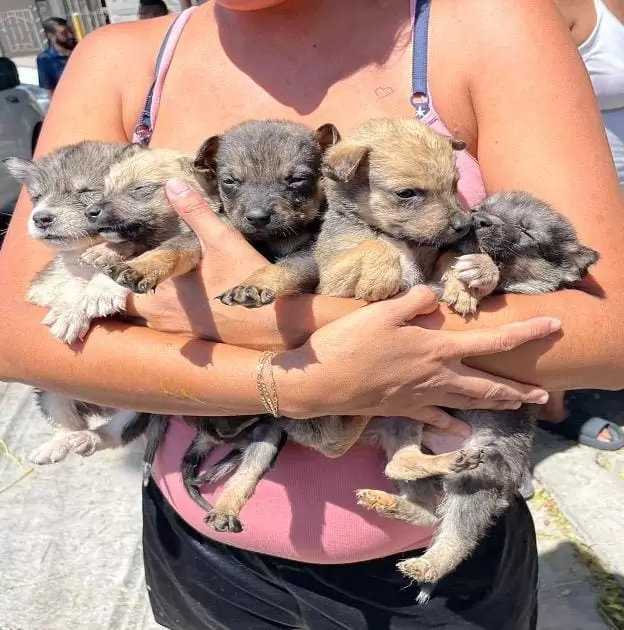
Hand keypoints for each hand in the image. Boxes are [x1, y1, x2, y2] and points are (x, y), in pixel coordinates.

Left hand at [125, 179, 347, 348]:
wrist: (273, 326)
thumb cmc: (245, 281)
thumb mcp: (222, 241)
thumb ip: (195, 213)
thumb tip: (171, 183)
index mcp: (158, 291)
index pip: (115, 285)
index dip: (108, 273)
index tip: (102, 260)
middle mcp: (159, 315)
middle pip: (126, 305)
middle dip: (125, 289)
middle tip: (128, 270)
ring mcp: (175, 331)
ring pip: (145, 317)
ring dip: (144, 302)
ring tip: (150, 284)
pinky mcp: (191, 340)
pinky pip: (165, 328)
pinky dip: (163, 315)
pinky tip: (179, 303)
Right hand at [276, 287, 558, 435]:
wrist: (323, 382)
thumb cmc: (351, 343)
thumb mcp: (382, 312)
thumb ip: (414, 301)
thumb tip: (434, 298)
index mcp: (436, 348)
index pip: (492, 341)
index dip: (525, 334)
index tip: (553, 328)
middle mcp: (437, 377)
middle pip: (487, 385)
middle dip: (518, 390)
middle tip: (542, 395)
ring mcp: (421, 397)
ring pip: (467, 403)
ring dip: (495, 405)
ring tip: (516, 407)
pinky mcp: (404, 410)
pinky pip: (435, 418)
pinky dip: (451, 423)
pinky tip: (461, 428)